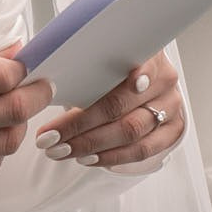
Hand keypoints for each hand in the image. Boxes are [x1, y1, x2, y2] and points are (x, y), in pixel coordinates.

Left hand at [31, 52, 183, 169]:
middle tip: (50, 136)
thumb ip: (82, 59)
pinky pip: (142, 150)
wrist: (136, 77)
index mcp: (150, 54)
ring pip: (131, 132)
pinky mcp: (171, 131)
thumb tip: (40, 71)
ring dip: (92, 145)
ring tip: (61, 150)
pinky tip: (87, 158)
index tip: (127, 84)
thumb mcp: (99, 53)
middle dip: (81, 125)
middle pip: (123, 107)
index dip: (137, 75)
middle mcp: (165, 81)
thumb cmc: (110, 65)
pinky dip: (112, 157)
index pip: (144, 65)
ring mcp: (170, 108)